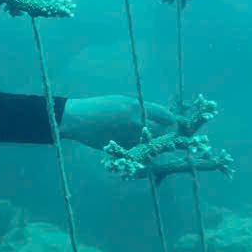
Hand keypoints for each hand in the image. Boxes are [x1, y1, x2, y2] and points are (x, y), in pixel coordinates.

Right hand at [60, 95, 176, 150]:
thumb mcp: (122, 102)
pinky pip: (137, 149)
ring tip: (142, 138)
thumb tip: (158, 118)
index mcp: (137, 107)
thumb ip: (140, 110)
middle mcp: (136, 123)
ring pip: (149, 143)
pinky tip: (128, 142)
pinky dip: (137, 147)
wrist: (78, 119)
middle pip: (161, 132)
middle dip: (164, 134)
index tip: (174, 123)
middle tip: (165, 135)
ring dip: (150, 142)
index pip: (165, 116)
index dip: (172, 121)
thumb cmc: (100, 107)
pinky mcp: (122, 148)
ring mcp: (129, 137)